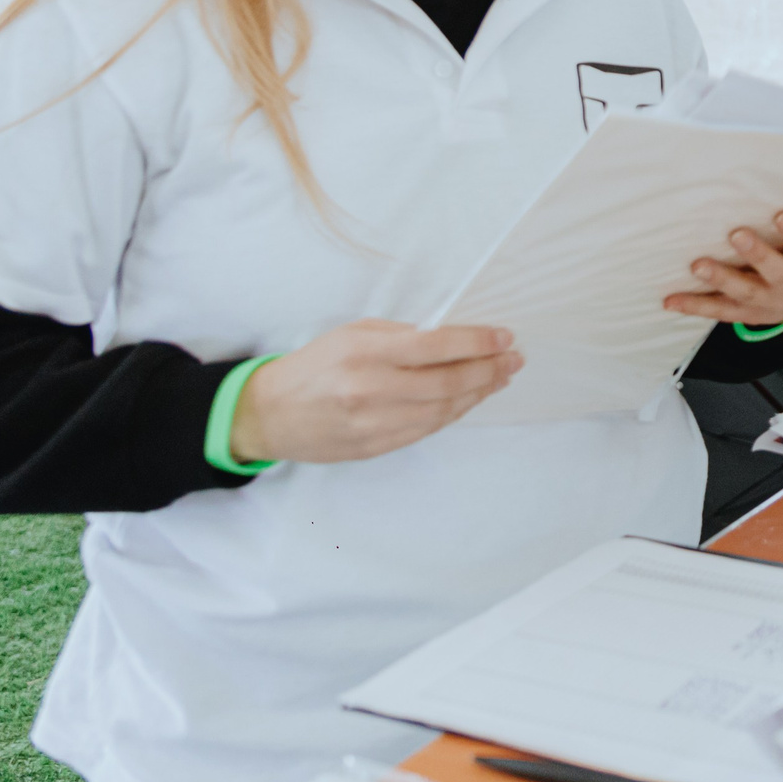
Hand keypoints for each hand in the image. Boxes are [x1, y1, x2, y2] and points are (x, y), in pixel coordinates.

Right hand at [230, 320, 521, 463]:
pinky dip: (454, 413)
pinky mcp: (374, 447)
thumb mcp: (351, 334)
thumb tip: (450, 338)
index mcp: (364, 353)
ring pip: (442, 410)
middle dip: (488, 369)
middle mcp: (370, 390)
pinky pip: (426, 429)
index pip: (435, 346)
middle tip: (513, 359)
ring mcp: (373, 424)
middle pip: (447, 381)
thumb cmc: (313, 366)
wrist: (269, 414)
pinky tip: (470, 399)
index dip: (477, 342)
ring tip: (500, 377)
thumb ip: (399, 335)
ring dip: (478, 393)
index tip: (504, 337)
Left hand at [663, 206, 782, 325]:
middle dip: (757, 254)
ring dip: (721, 279)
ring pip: (745, 292)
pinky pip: (718, 309)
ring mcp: (767, 300)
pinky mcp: (743, 312)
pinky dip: (694, 305)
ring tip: (698, 266)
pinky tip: (671, 300)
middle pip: (778, 272)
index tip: (782, 214)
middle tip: (737, 234)